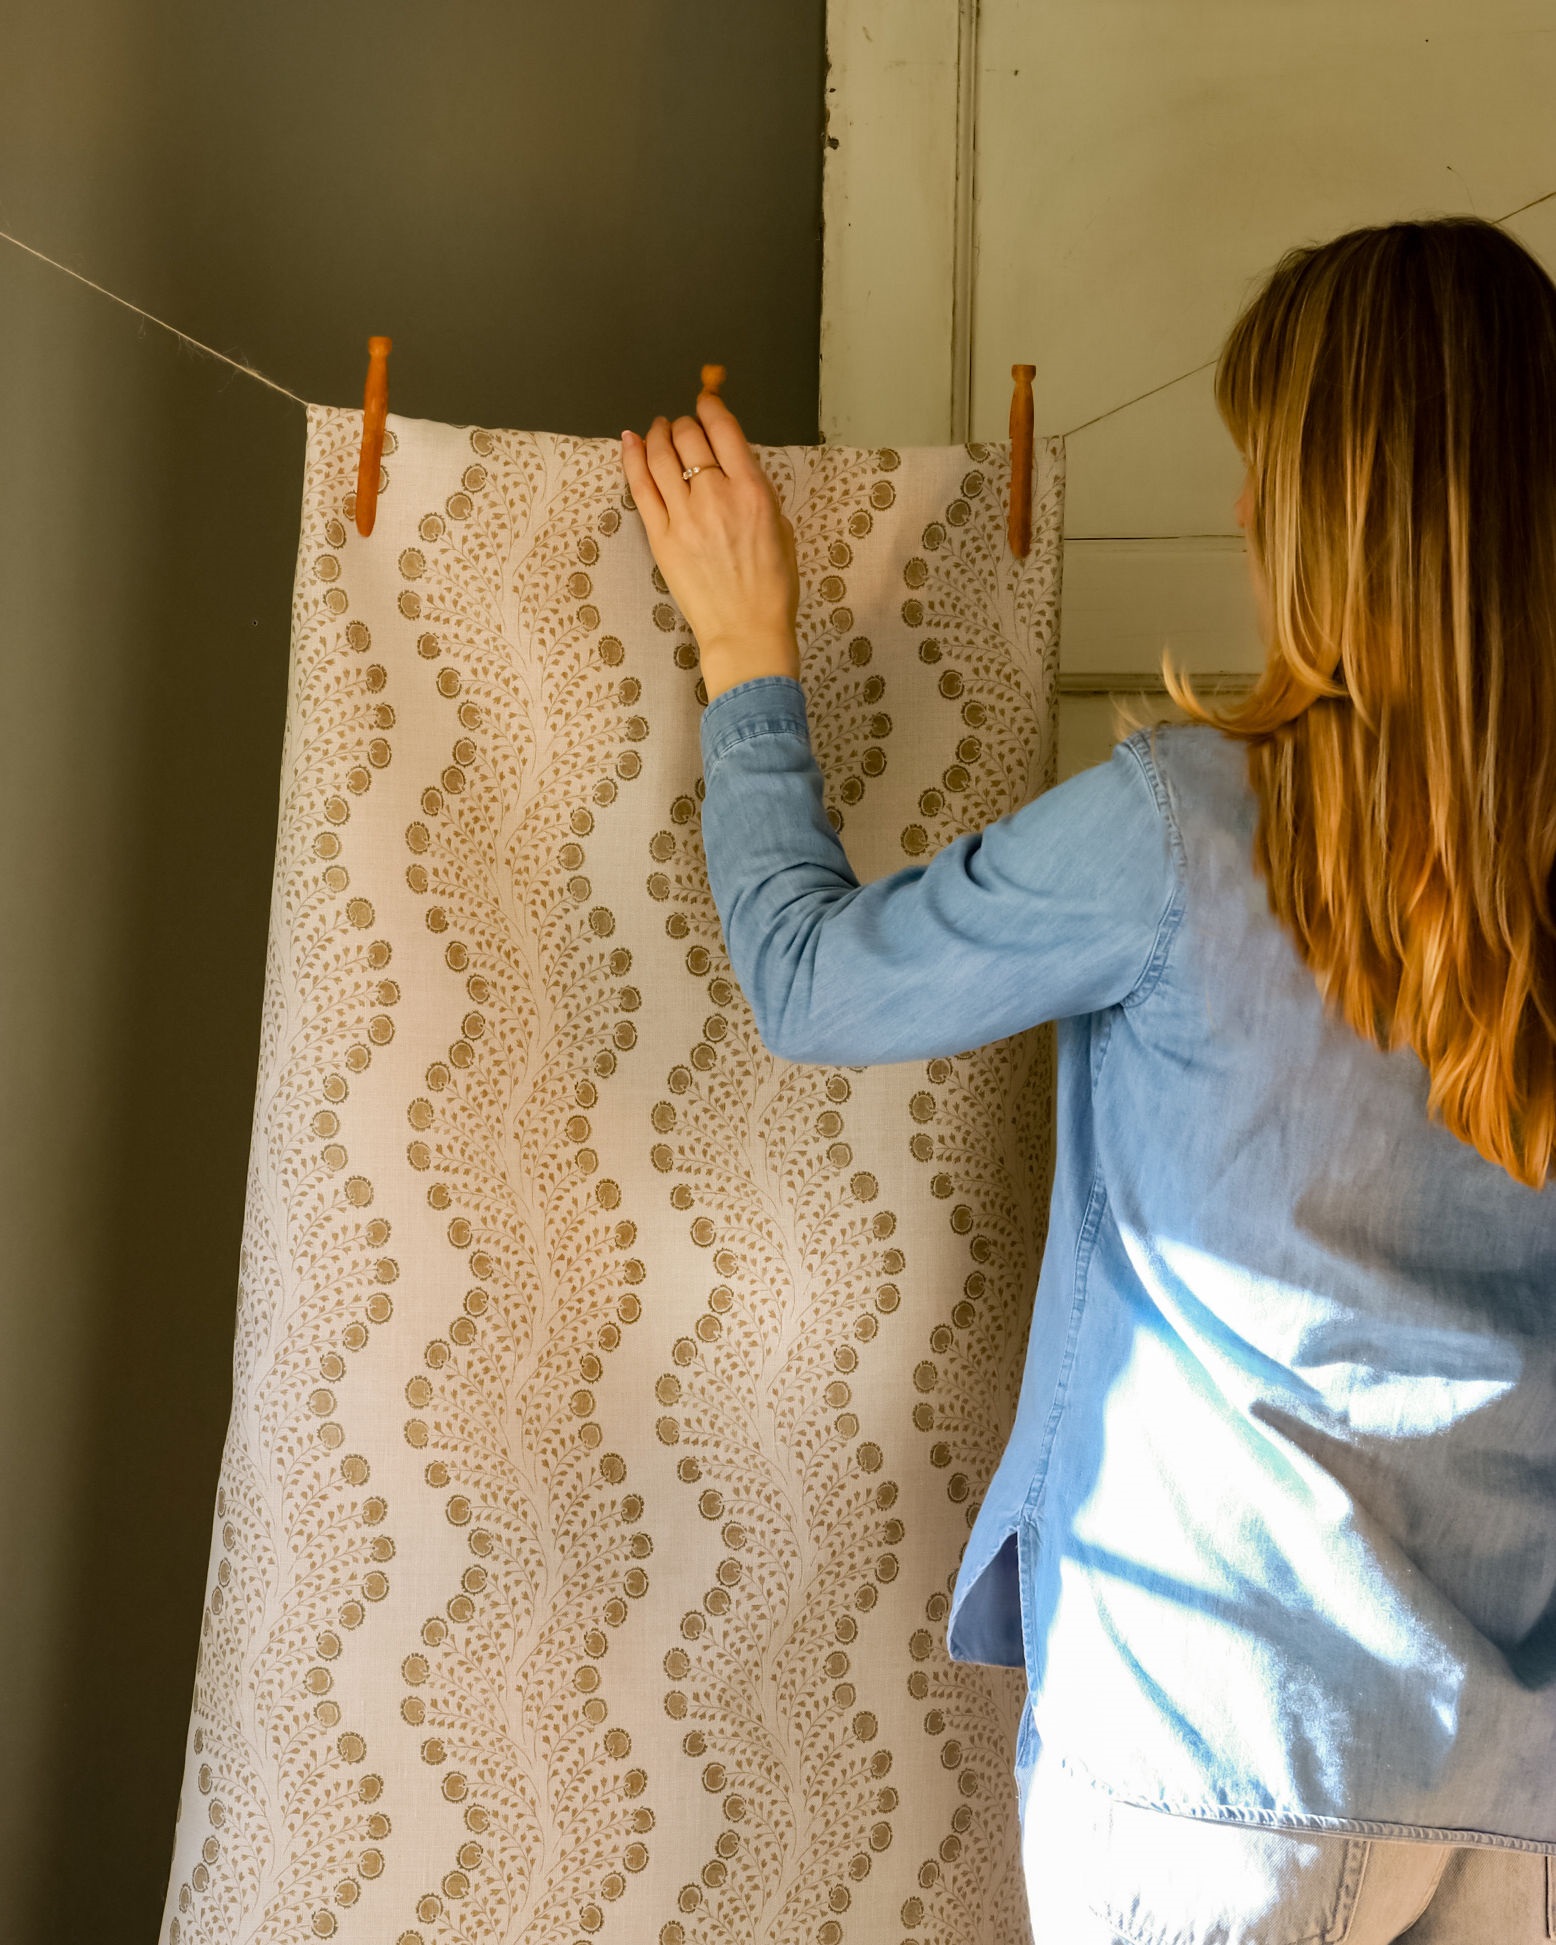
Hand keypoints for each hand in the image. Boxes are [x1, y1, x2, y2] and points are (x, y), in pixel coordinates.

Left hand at [620, 389, 800, 702]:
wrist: (747, 631)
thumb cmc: (771, 587)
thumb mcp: (780, 527)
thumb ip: (756, 490)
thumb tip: (733, 465)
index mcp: (753, 491)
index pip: (723, 429)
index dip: (710, 407)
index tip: (706, 403)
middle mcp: (716, 496)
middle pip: (688, 437)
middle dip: (684, 424)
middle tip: (683, 427)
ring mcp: (684, 516)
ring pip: (660, 455)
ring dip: (658, 434)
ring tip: (658, 429)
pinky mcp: (661, 537)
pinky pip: (640, 486)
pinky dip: (632, 457)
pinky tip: (630, 441)